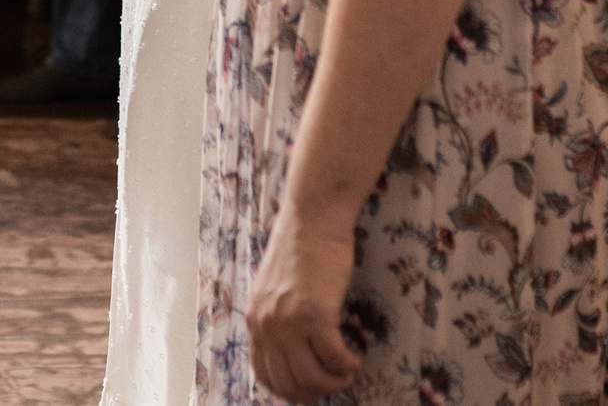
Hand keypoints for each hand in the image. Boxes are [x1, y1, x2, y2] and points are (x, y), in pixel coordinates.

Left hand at [247, 210, 360, 400]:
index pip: (265, 375)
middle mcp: (266, 325)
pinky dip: (346, 365)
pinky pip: (334, 359)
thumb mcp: (275, 289)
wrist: (312, 218)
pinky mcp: (316, 315)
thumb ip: (278, 319)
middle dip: (314, 391)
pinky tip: (353, 357)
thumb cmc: (300, 248)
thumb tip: (293, 351)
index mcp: (254, 320)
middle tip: (333, 382)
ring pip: (312, 378)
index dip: (289, 390)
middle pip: (289, 383)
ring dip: (334, 381)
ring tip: (345, 370)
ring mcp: (289, 322)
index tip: (309, 389)